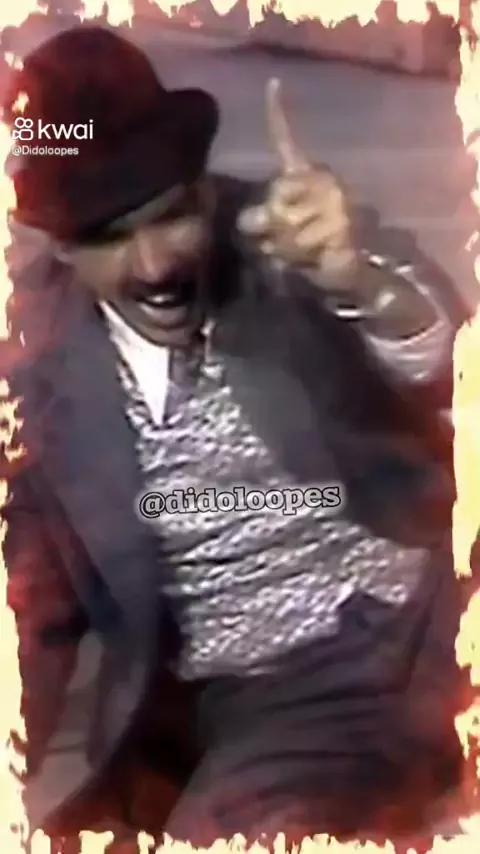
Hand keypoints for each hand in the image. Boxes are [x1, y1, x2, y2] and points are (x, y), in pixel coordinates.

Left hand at [237, 78, 357, 287]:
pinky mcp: (342, 223)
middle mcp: (322, 179)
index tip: (272, 83)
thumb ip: (259, 222)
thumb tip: (254, 221)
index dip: (277, 115)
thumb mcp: (275, 233)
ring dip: (284, 247)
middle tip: (283, 241)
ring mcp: (335, 199)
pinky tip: (315, 256)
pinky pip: (304, 240)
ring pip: (286, 222)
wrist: (350, 271)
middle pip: (275, 196)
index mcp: (304, 175)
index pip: (286, 143)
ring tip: (302, 252)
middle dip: (269, 227)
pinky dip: (301, 257)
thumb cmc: (310, 247)